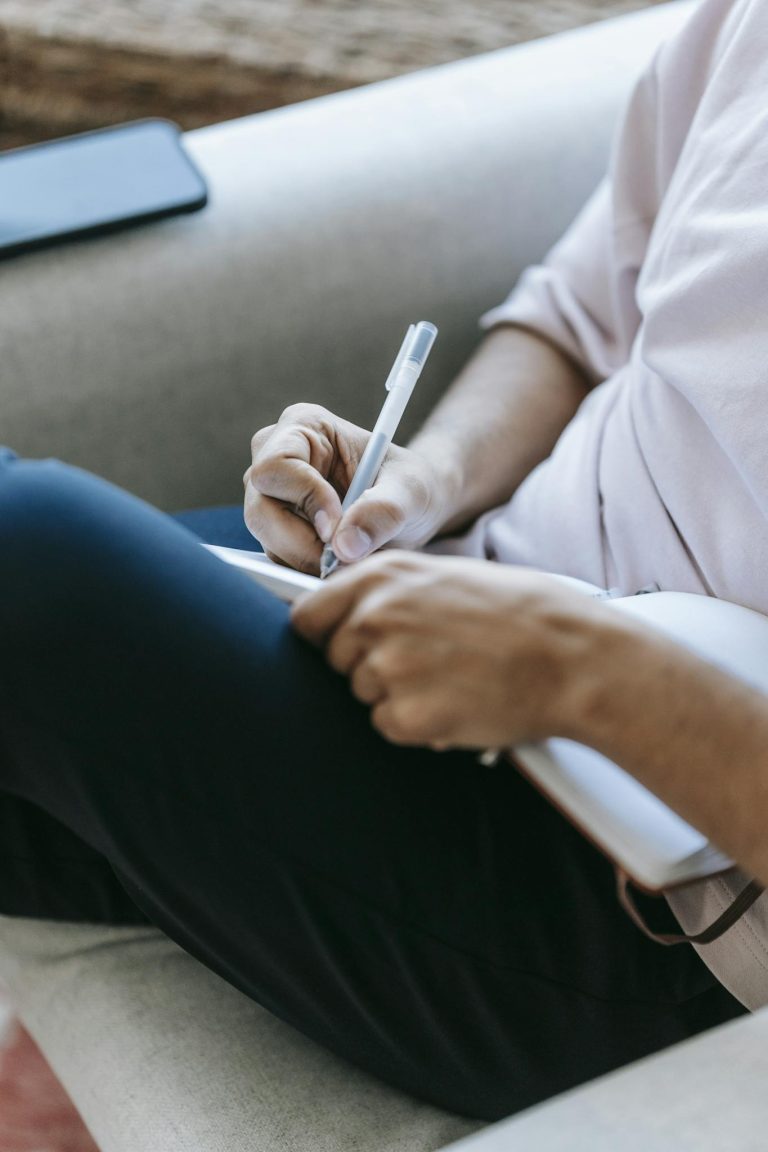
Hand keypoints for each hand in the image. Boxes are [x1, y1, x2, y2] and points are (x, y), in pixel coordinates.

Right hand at [243, 404, 457, 573]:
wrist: (412, 506)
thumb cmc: (412, 484)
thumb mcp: (411, 492)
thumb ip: (383, 512)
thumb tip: (344, 547)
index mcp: (304, 426)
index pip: (277, 466)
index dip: (304, 499)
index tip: (336, 527)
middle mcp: (276, 456)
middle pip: (261, 509)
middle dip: (302, 543)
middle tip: (344, 560)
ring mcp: (272, 496)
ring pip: (267, 539)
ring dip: (308, 560)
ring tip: (351, 561)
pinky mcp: (276, 529)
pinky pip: (279, 557)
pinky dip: (307, 568)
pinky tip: (340, 565)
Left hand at [292, 551, 608, 749]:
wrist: (571, 656)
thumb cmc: (519, 614)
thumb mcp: (446, 576)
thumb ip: (390, 591)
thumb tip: (348, 613)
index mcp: (381, 578)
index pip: (306, 617)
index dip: (321, 635)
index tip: (337, 645)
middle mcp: (374, 617)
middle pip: (334, 660)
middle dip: (367, 665)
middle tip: (425, 661)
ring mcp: (387, 668)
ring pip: (363, 694)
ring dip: (396, 694)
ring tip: (451, 678)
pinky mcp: (405, 714)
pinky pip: (389, 725)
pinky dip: (417, 724)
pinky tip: (457, 703)